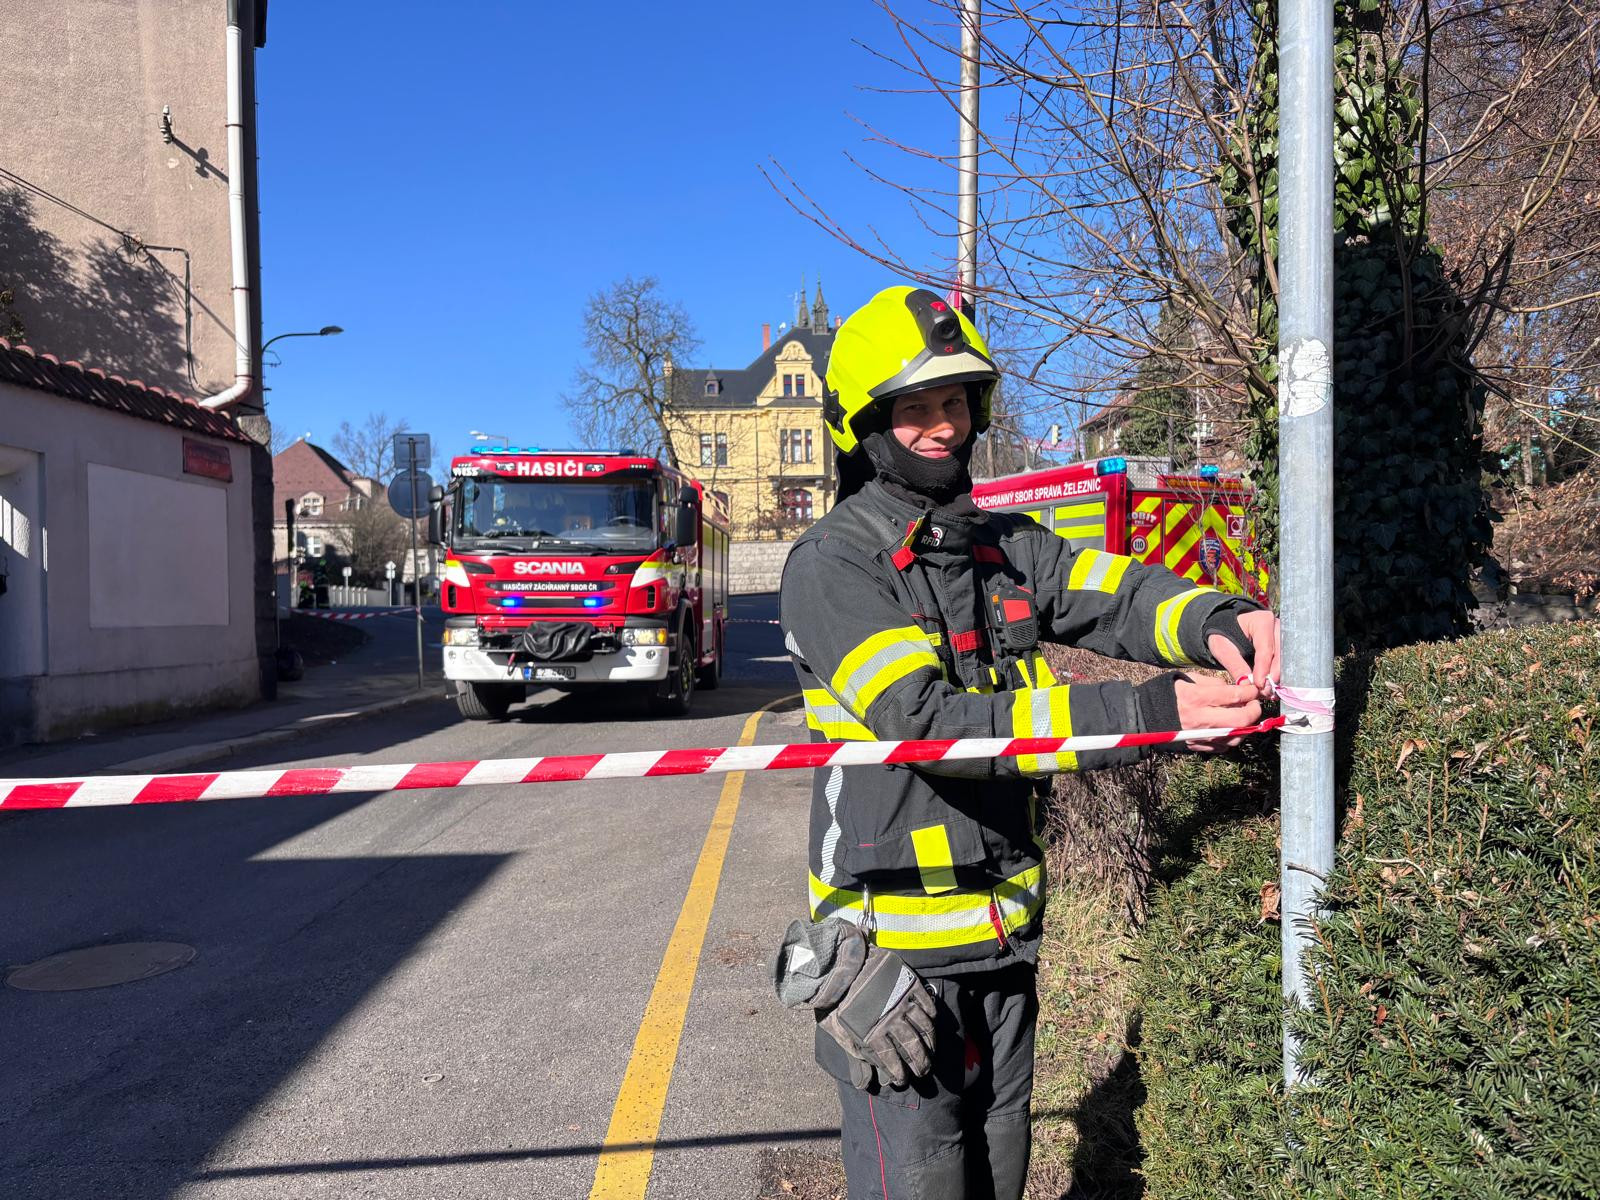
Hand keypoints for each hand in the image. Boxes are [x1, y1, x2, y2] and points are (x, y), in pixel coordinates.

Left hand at [818, 947, 936, 1088]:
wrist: (837, 965)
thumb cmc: (834, 1001)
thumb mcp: (838, 1033)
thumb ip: (855, 1057)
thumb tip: (864, 1083)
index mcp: (872, 1034)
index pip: (892, 1061)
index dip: (899, 1074)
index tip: (902, 1080)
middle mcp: (891, 1020)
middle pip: (913, 1047)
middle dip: (921, 1063)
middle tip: (923, 1071)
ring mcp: (901, 1000)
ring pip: (924, 1027)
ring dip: (930, 1042)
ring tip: (931, 1051)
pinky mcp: (908, 983)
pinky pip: (927, 1003)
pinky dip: (931, 1014)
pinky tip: (931, 1022)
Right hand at [1174, 676, 1262, 751]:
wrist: (1145, 715)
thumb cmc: (1167, 693)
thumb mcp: (1188, 679)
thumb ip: (1214, 684)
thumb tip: (1236, 689)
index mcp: (1196, 698)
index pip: (1234, 696)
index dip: (1250, 692)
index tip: (1253, 689)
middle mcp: (1200, 719)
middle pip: (1240, 720)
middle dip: (1253, 711)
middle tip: (1254, 704)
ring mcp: (1200, 736)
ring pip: (1236, 736)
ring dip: (1245, 726)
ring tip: (1244, 716)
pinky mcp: (1198, 746)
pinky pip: (1224, 746)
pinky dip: (1232, 737)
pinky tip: (1230, 728)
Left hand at [1207, 609, 1280, 693]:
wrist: (1226, 629)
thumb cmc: (1223, 634)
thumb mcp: (1222, 648)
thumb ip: (1235, 665)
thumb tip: (1246, 685)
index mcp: (1262, 622)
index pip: (1265, 648)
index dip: (1263, 668)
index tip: (1259, 685)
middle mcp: (1277, 627)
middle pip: (1280, 655)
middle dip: (1273, 675)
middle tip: (1264, 691)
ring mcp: (1283, 637)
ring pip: (1285, 660)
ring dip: (1277, 677)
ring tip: (1266, 692)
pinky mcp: (1283, 646)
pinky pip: (1284, 663)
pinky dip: (1277, 676)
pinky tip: (1269, 687)